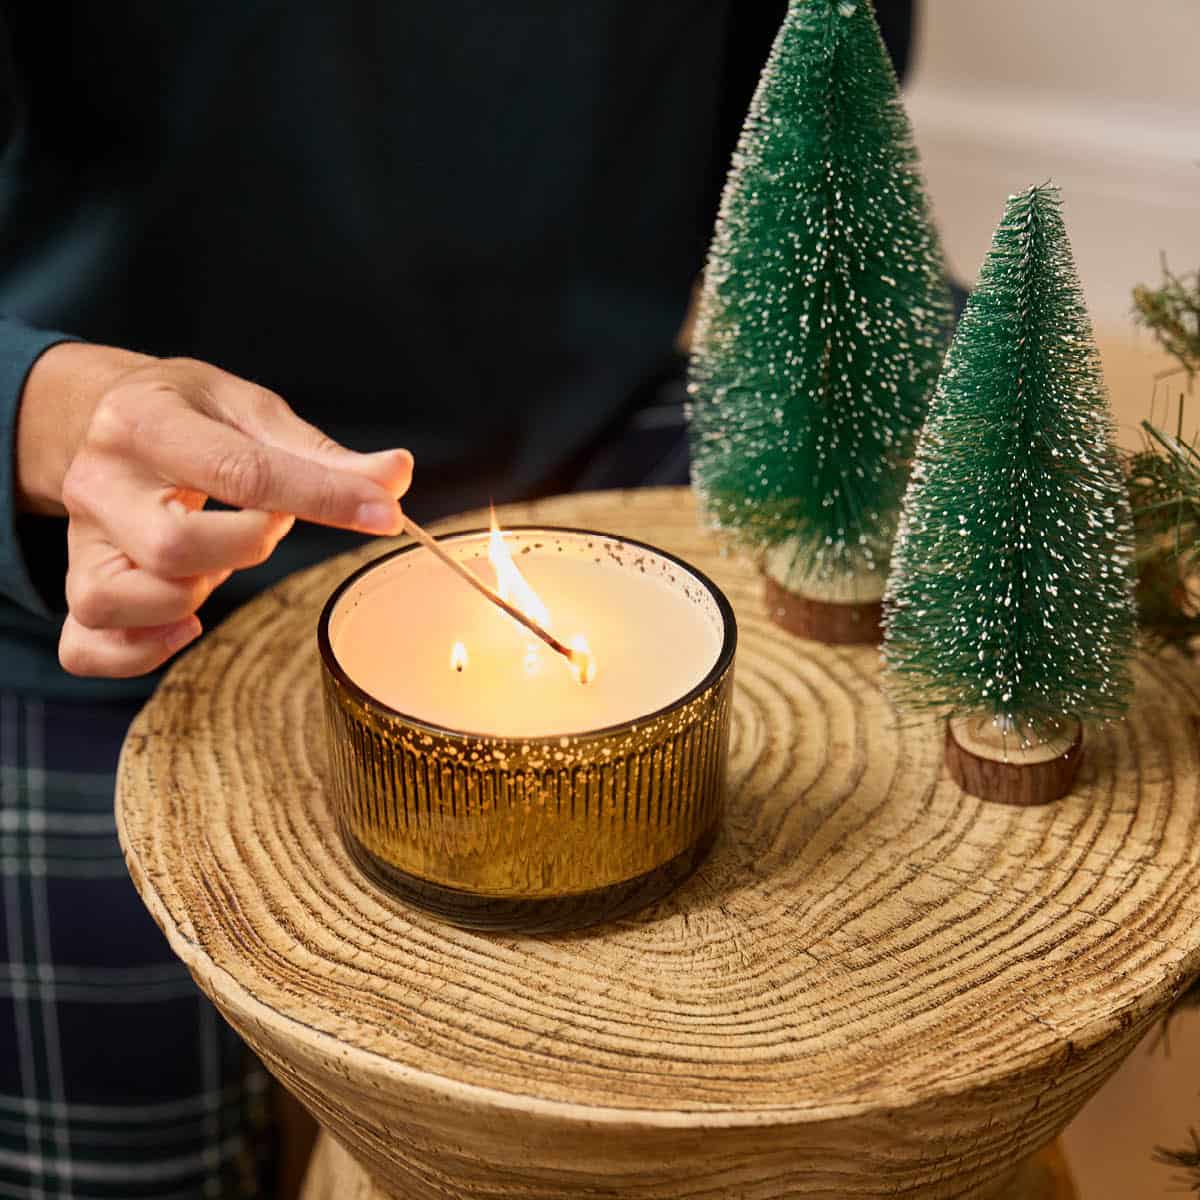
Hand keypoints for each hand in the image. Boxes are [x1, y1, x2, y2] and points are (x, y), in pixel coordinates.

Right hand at [16, 343, 412, 677]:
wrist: (102, 413)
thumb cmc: (190, 413)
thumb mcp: (252, 411)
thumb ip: (323, 454)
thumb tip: (396, 476)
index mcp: (146, 421)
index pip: (242, 474)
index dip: (323, 499)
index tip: (385, 513)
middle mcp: (100, 482)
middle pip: (173, 547)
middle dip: (246, 548)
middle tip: (268, 523)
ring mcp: (81, 540)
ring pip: (117, 600)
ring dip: (191, 597)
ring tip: (218, 562)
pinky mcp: (76, 583)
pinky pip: (85, 645)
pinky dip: (136, 653)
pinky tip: (185, 627)